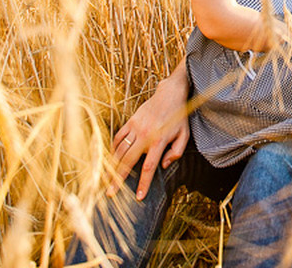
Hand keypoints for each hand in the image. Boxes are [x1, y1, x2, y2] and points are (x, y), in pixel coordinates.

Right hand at [111, 66, 189, 199]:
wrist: (170, 94)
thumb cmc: (179, 117)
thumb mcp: (184, 135)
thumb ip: (176, 152)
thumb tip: (164, 165)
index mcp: (159, 141)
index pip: (149, 167)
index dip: (143, 183)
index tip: (138, 196)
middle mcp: (145, 135)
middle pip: (128, 161)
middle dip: (118, 178)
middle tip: (111, 193)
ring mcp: (136, 127)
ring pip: (120, 150)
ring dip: (112, 166)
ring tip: (107, 179)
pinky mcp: (130, 121)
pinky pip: (118, 137)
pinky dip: (113, 149)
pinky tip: (112, 158)